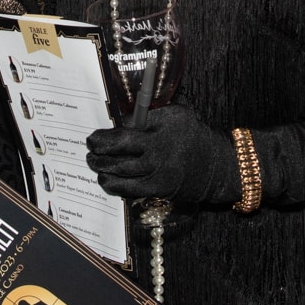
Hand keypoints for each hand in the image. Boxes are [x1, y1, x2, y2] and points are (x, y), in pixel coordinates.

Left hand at [84, 104, 240, 205]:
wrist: (216, 164)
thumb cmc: (193, 134)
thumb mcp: (175, 115)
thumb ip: (149, 117)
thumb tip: (120, 122)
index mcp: (162, 129)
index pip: (125, 135)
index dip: (104, 138)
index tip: (92, 138)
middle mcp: (159, 151)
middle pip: (120, 154)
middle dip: (99, 153)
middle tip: (88, 150)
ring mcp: (159, 173)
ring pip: (123, 172)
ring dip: (103, 168)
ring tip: (93, 163)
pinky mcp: (160, 189)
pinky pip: (131, 189)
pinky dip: (115, 186)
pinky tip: (105, 180)